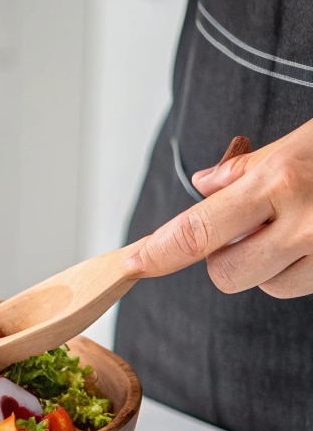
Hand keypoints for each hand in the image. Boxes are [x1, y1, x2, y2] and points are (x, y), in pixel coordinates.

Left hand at [126, 119, 312, 296]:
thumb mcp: (298, 143)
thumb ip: (243, 169)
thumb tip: (204, 186)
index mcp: (278, 182)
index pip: (198, 230)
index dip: (159, 252)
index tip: (134, 262)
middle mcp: (303, 224)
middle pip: (225, 273)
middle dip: (225, 256)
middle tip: (251, 226)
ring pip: (267, 285)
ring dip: (268, 264)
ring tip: (297, 226)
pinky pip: (298, 287)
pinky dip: (297, 269)